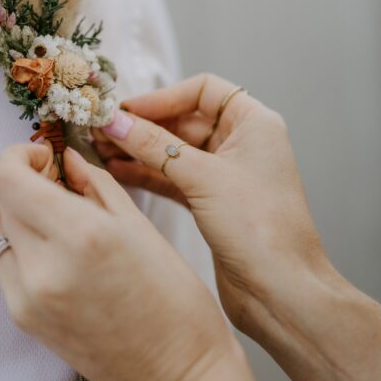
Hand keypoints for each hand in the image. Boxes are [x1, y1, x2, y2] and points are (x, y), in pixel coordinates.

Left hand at [0, 143, 265, 380]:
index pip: (7, 179)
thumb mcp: (142, 227)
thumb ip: (96, 185)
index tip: (42, 156)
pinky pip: (4, 267)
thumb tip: (67, 160)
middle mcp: (45, 267)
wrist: (178, 373)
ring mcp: (28, 298)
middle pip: (0, 202)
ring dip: (17, 216)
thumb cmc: (176, 303)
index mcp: (81, 234)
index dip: (19, 157)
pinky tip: (55, 252)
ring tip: (55, 220)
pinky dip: (21, 249)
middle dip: (25, 185)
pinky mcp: (24, 319)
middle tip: (56, 184)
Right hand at [96, 74, 329, 326]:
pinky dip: (147, 174)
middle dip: (143, 125)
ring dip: (139, 150)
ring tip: (98, 149)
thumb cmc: (259, 227)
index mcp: (254, 124)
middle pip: (184, 120)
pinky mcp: (213, 203)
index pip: (202, 90)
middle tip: (100, 130)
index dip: (162, 97)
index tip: (126, 110)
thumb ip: (154, 146)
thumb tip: (115, 121)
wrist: (281, 291)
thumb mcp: (202, 177)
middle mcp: (242, 144)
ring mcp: (227, 175)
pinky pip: (174, 178)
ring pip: (175, 151)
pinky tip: (116, 171)